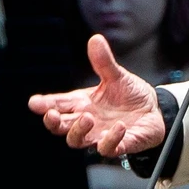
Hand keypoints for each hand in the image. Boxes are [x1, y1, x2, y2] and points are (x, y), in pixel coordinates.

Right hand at [27, 35, 165, 158]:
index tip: (34, 103)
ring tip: (87, 117)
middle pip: (61, 127)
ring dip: (78, 131)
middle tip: (52, 114)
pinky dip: (111, 139)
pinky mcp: (119, 144)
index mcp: (83, 103)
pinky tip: (118, 127)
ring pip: (78, 141)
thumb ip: (104, 62)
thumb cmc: (130, 94)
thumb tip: (95, 40)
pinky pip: (108, 148)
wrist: (154, 109)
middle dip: (53, 122)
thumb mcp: (117, 76)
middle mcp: (88, 121)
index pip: (59, 104)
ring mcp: (100, 134)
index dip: (45, 104)